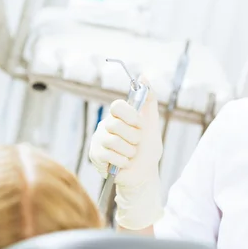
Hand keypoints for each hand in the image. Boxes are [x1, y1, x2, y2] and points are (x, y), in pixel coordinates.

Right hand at [88, 77, 163, 228]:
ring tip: (131, 155)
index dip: (130, 116)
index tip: (140, 125)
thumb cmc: (148, 147)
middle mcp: (106, 125)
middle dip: (133, 137)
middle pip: (115, 125)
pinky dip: (122, 162)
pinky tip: (124, 163)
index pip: (117, 106)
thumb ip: (149, 99)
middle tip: (137, 143)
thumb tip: (144, 76)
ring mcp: (98, 141)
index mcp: (119, 116)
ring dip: (129, 151)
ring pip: (113, 142)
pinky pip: (108, 156)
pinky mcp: (95, 156)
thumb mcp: (152, 122)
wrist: (145, 173)